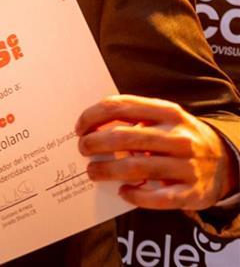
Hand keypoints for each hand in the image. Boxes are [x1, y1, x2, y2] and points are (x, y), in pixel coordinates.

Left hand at [76, 94, 239, 209]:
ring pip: (135, 168)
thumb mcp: (165, 119)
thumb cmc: (180, 138)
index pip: (121, 106)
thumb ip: (135, 117)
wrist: (227, 163)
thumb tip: (93, 127)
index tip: (79, 128)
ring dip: (106, 170)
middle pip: (124, 137)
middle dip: (95, 143)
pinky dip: (135, 195)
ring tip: (93, 172)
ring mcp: (188, 166)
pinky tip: (123, 192)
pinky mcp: (192, 193)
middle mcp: (179, 137)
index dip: (93, 116)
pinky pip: (157, 198)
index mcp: (169, 113)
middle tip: (83, 150)